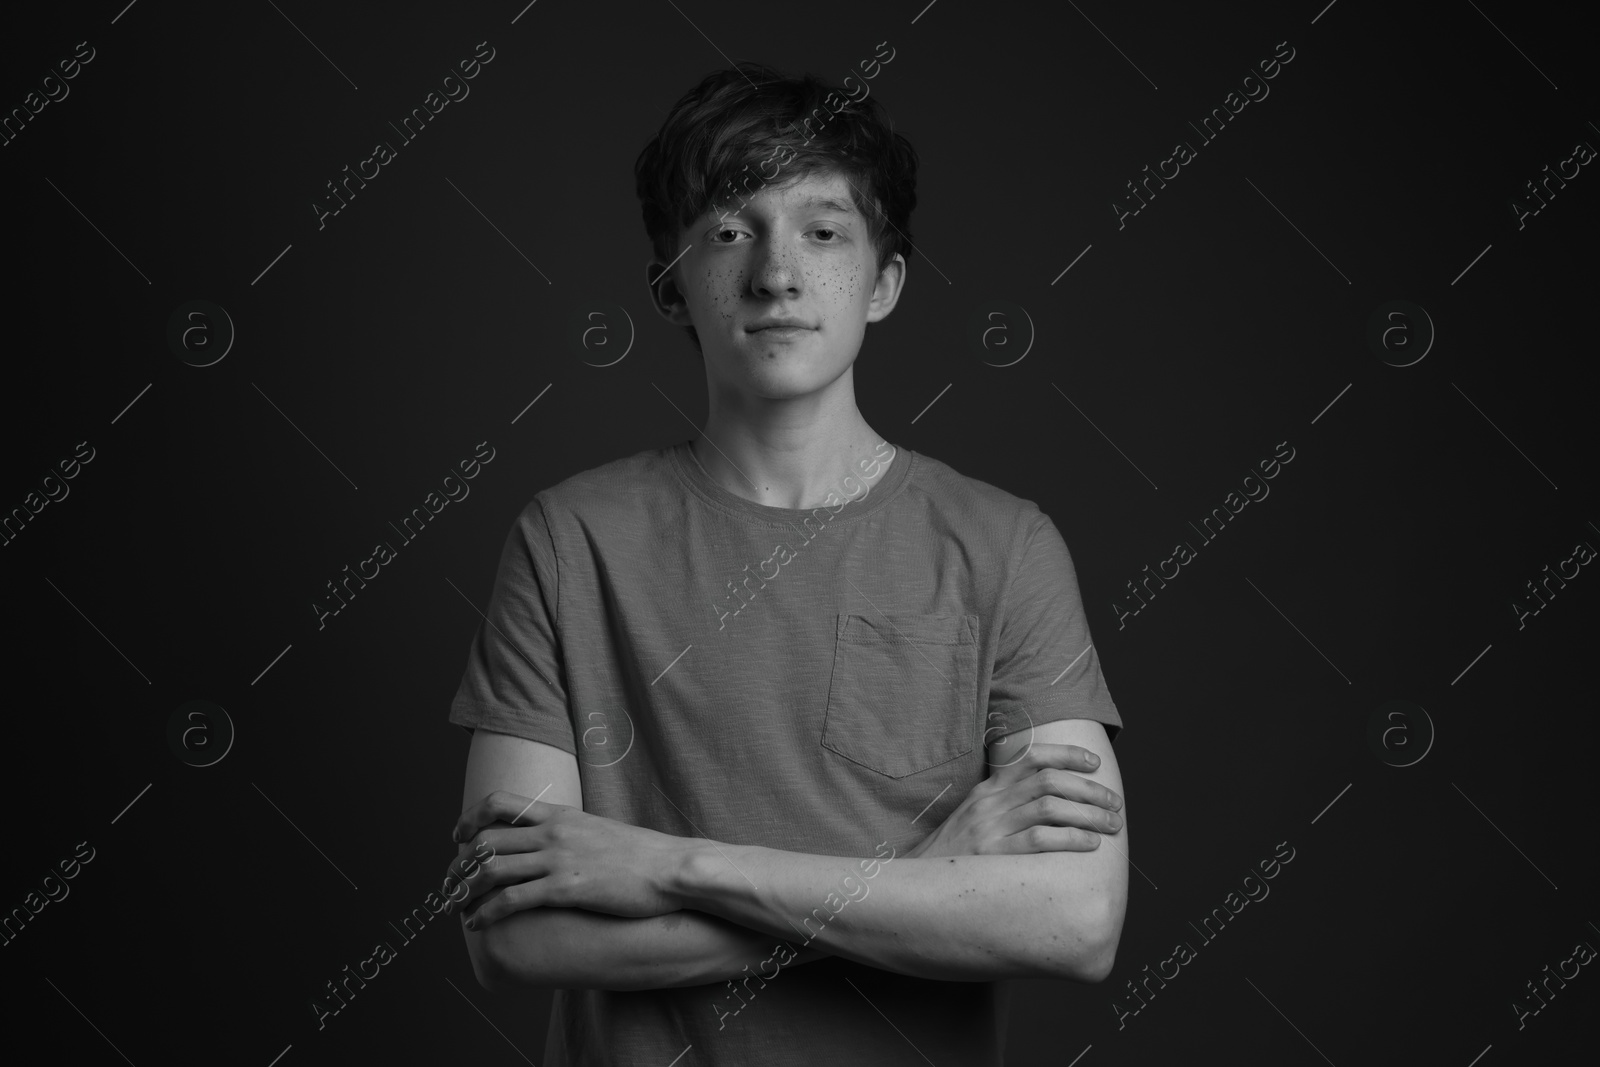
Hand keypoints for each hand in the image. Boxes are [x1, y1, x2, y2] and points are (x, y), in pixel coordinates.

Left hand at [442, 791, 688, 928]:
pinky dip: (486, 913)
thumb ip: (573, 834)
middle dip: (458, 864)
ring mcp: (559, 859)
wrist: (672, 869)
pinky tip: (477, 925)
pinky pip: (512, 900)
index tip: (457, 837)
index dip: (470, 819)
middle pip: (487, 839)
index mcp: (561, 815)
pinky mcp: (566, 888)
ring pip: (491, 869)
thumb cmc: (643, 856)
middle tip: (447, 884)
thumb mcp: (601, 832)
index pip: (500, 802)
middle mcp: (554, 832)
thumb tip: (555, 845)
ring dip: (463, 890)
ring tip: (453, 908)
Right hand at [905, 743, 1122, 858]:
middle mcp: (990, 803)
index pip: (1032, 757)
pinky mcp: (993, 855)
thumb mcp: (975, 816)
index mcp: (988, 789)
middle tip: (1115, 803)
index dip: (1068, 755)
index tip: (1095, 762)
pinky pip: (1040, 840)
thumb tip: (1049, 798)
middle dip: (1089, 789)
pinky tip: (1090, 844)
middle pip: (1049, 781)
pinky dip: (1071, 839)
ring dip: (1088, 814)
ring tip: (1111, 825)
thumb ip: (1006, 803)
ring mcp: (990, 828)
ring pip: (1049, 807)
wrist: (917, 880)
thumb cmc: (955, 853)